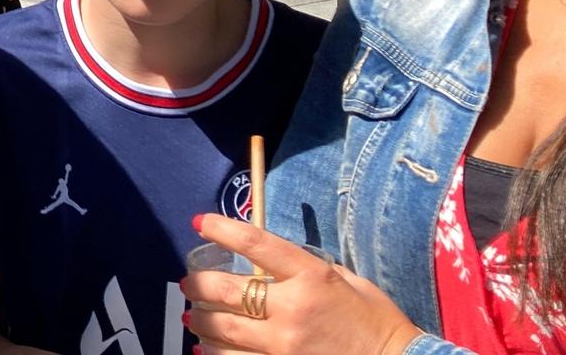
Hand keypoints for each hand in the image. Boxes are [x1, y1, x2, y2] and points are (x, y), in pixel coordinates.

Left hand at [180, 214, 421, 354]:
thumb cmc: (376, 320)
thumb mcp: (349, 281)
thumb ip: (309, 269)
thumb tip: (273, 260)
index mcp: (311, 277)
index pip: (256, 244)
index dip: (222, 229)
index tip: (200, 223)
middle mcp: (292, 309)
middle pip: (226, 290)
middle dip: (198, 284)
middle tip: (188, 282)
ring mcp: (284, 346)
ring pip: (222, 331)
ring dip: (200, 321)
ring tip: (192, 316)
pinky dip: (214, 353)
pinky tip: (206, 347)